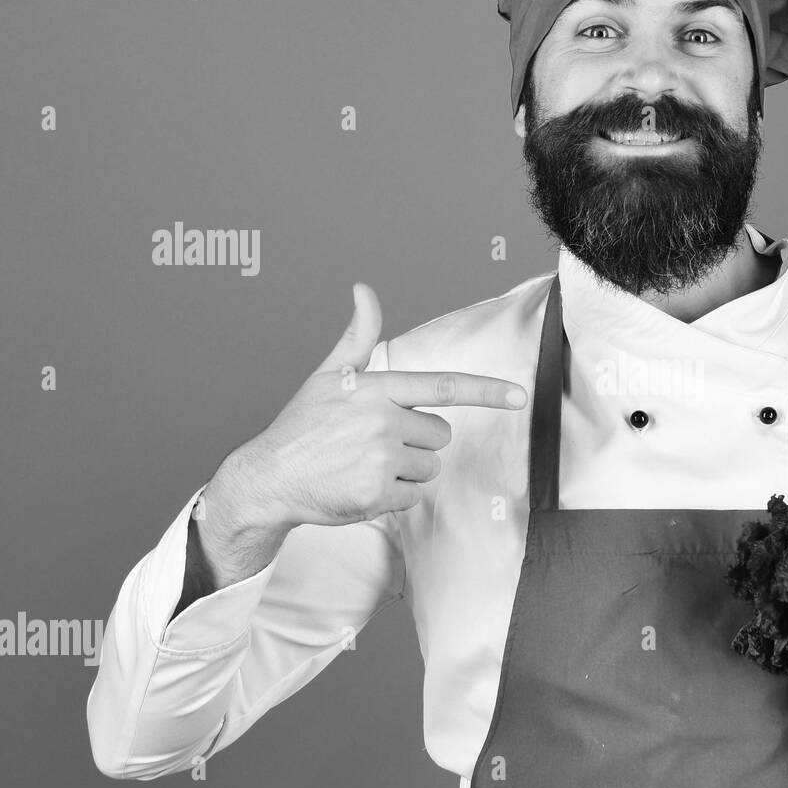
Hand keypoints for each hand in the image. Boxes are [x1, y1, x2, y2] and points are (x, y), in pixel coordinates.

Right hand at [218, 282, 528, 531]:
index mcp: (375, 389)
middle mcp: (382, 421)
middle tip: (376, 443)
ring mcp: (380, 459)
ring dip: (406, 471)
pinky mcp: (377, 494)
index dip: (487, 391)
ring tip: (364, 464)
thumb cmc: (302, 426)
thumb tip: (364, 290)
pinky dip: (393, 497)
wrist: (268, 477)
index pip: (443, 386)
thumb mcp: (328, 376)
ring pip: (429, 467)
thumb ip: (357, 336)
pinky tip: (361, 486)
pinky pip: (413, 497)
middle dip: (418, 440)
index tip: (519, 397)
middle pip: (441, 434)